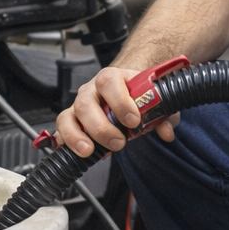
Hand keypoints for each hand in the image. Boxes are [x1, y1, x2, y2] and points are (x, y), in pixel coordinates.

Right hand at [55, 66, 180, 156]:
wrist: (124, 89)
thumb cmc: (138, 95)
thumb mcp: (156, 101)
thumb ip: (164, 115)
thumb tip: (167, 133)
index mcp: (112, 78)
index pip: (109, 81)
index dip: (120, 101)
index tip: (134, 121)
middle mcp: (91, 90)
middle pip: (86, 103)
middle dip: (101, 127)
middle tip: (119, 143)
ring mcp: (79, 105)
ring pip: (69, 116)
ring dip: (77, 136)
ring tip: (90, 151)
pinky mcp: (71, 120)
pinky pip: (61, 129)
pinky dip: (64, 141)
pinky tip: (76, 151)